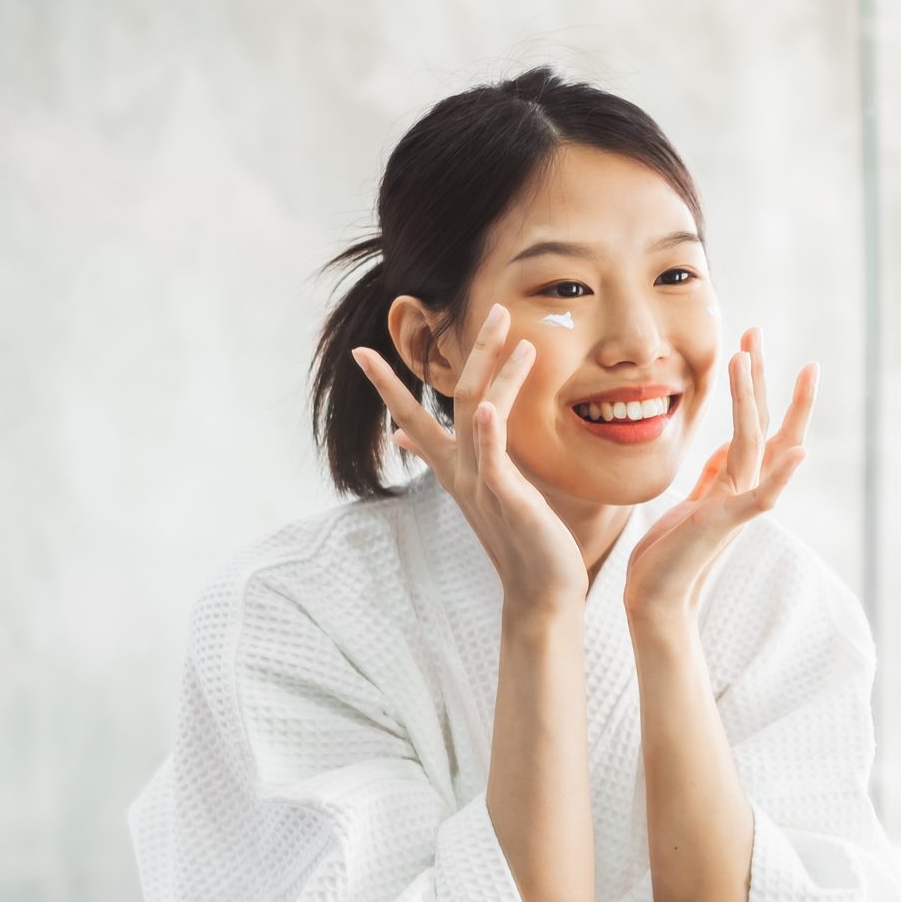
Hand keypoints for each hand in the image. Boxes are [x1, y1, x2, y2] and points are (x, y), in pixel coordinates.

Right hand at [353, 304, 587, 617]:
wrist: (539, 593)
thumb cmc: (518, 541)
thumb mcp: (477, 493)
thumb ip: (442, 460)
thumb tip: (404, 436)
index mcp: (456, 468)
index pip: (415, 418)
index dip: (388, 386)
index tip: (360, 353)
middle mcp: (462, 472)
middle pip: (455, 401)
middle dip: (470, 353)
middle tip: (491, 309)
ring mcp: (482, 484)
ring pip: (478, 415)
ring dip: (494, 372)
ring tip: (512, 333)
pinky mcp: (507, 500)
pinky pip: (493, 461)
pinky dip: (490, 433)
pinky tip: (491, 407)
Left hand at [624, 328, 812, 625]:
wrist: (657, 598)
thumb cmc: (671, 553)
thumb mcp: (694, 502)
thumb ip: (714, 476)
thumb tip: (725, 449)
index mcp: (735, 479)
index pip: (755, 421)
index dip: (756, 382)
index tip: (750, 341)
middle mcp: (745, 486)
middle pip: (764, 421)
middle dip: (761, 375)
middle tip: (756, 329)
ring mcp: (739, 504)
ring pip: (754, 442)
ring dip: (753, 398)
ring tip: (746, 356)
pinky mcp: (727, 525)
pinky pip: (762, 497)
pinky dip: (782, 475)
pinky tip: (800, 451)